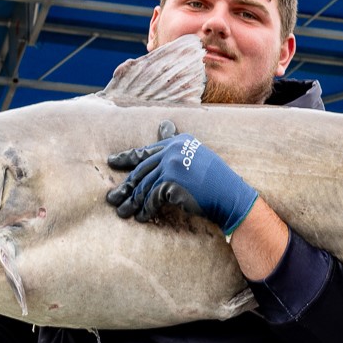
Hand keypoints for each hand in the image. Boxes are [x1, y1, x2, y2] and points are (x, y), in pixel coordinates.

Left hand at [106, 120, 258, 236]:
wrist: (230, 195)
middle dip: (126, 186)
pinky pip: (152, 198)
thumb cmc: (216, 179)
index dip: (126, 157)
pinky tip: (141, 217)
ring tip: (122, 212)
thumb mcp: (196, 154)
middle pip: (141, 169)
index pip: (146, 150)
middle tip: (112, 197)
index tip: (112, 162)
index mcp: (177, 142)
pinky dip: (146, 210)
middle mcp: (172, 151)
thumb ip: (177, 144)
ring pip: (144, 186)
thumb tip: (164, 125)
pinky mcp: (171, 183)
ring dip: (132, 202)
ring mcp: (171, 166)